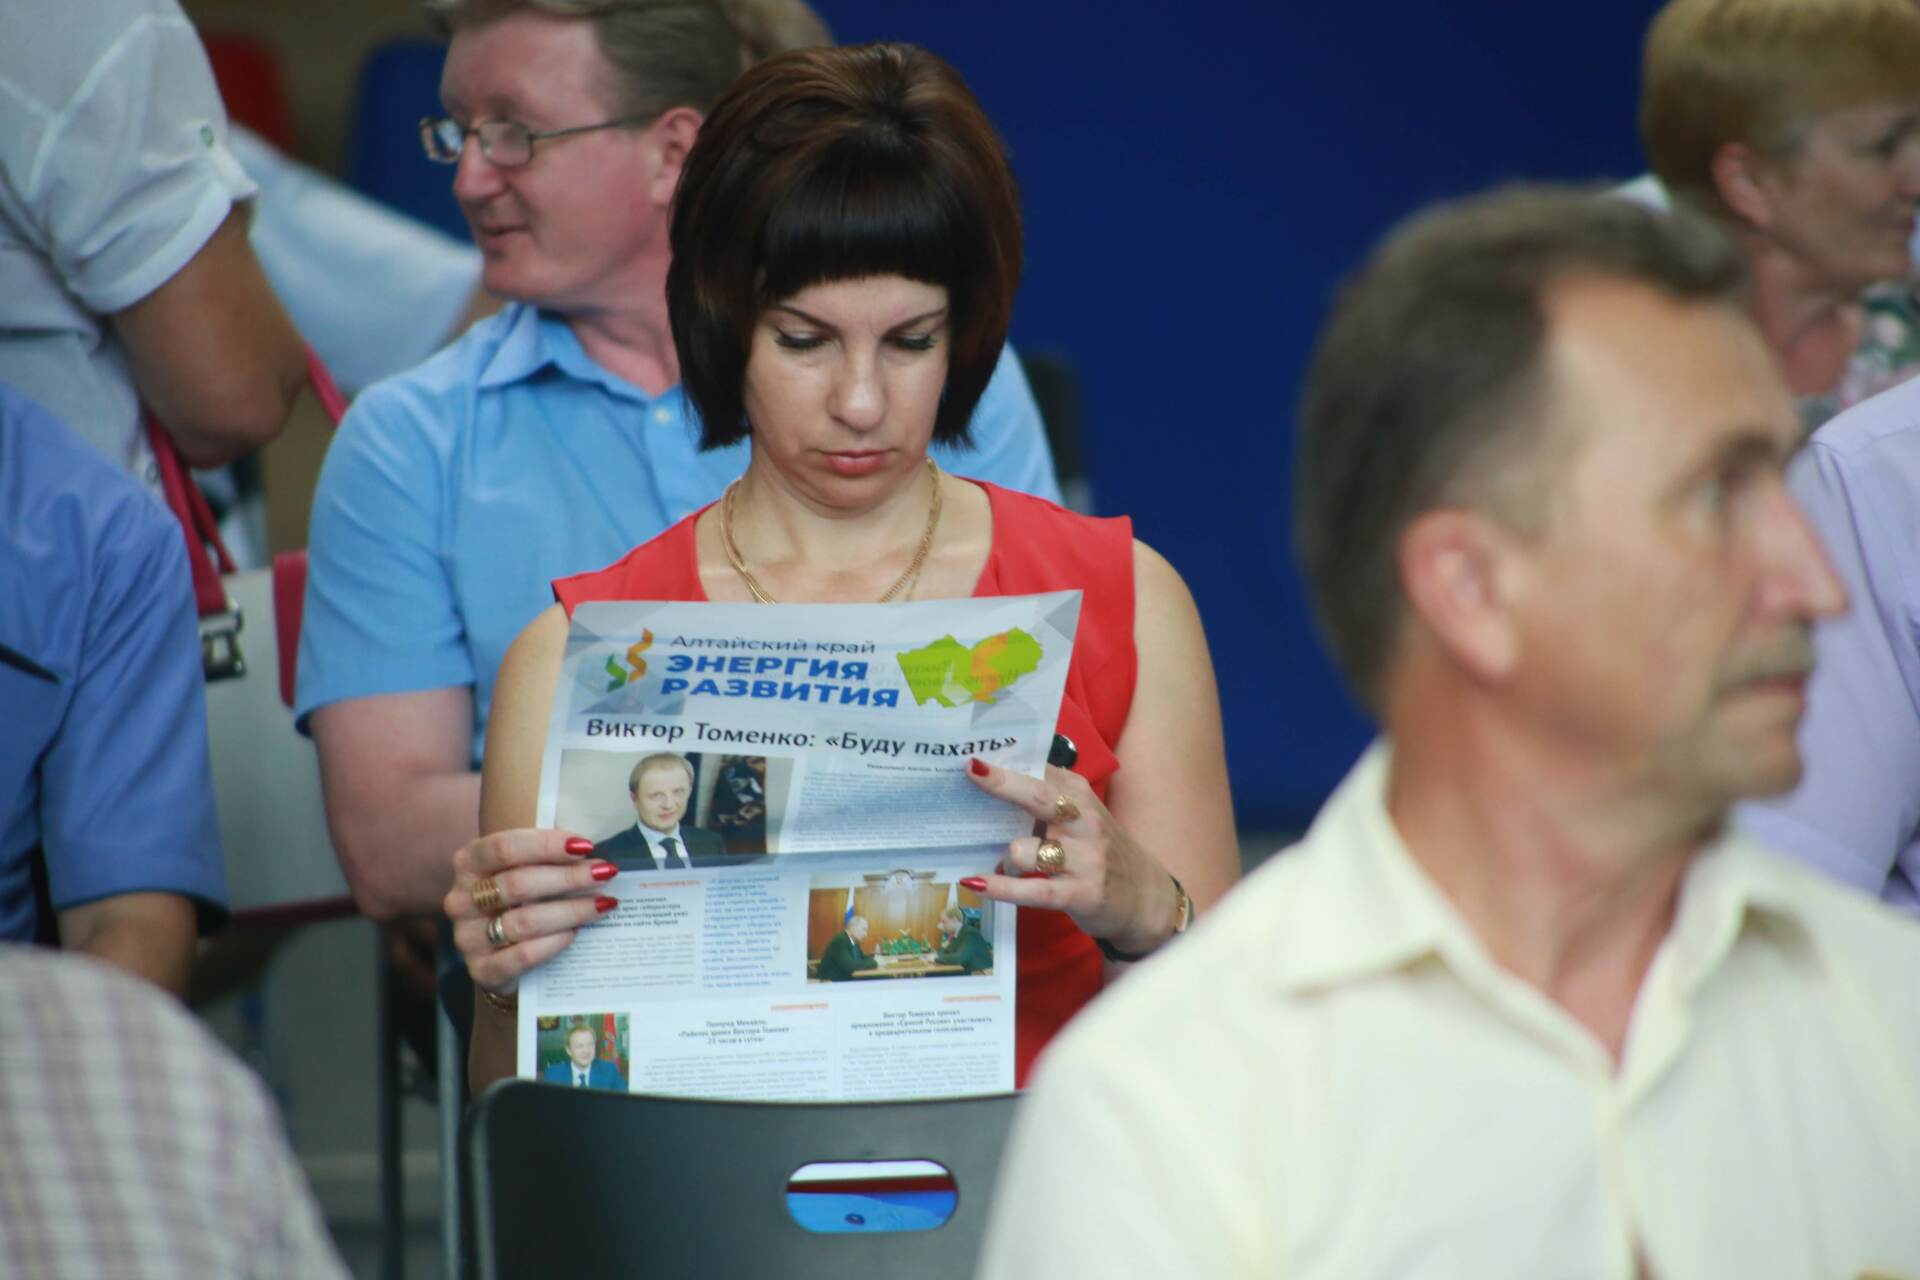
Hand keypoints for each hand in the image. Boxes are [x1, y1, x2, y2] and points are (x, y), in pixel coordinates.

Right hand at [444, 828, 617, 997]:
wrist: (503, 956)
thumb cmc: (521, 900)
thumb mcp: (524, 869)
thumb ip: (546, 855)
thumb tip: (592, 848)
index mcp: (468, 863)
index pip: (505, 848)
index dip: (548, 845)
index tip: (586, 846)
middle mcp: (461, 899)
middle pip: (518, 884)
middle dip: (569, 877)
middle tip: (605, 873)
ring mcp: (468, 937)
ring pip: (525, 921)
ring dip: (571, 910)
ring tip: (603, 903)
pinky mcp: (482, 970)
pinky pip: (525, 954)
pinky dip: (556, 942)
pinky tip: (578, 932)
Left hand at [963, 760, 1180, 956]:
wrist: (1146, 897)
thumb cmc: (1101, 851)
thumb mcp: (1082, 816)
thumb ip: (1047, 799)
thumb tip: (991, 782)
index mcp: (1080, 795)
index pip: (1041, 771)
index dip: (1007, 763)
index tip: (974, 755)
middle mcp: (1084, 821)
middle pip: (1038, 796)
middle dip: (1003, 783)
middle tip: (971, 773)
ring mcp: (1084, 858)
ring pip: (1026, 849)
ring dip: (1005, 857)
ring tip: (1003, 864)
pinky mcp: (1080, 894)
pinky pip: (1031, 890)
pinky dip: (1000, 887)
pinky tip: (975, 882)